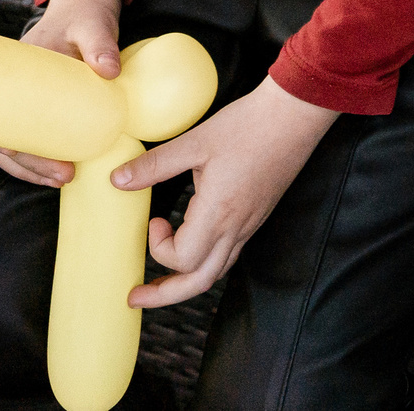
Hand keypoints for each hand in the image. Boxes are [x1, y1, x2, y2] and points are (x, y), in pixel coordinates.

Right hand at [0, 0, 122, 185]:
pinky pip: (32, 135)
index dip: (5, 142)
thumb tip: (109, 71)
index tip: (25, 155)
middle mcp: (13, 89)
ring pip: (15, 142)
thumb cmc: (84, 14)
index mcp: (14, 71)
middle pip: (2, 137)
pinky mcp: (42, 103)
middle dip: (27, 164)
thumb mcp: (93, 25)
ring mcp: (26, 97)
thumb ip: (100, 44)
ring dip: (33, 167)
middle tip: (63, 175)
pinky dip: (43, 156)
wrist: (86, 3)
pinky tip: (63, 168)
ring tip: (64, 178)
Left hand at [110, 76, 338, 307]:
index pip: (181, 259)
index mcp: (219, 213)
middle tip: (136, 298)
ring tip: (161, 283)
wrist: (296, 115)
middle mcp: (237, 227)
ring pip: (216, 272)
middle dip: (165, 296)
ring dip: (185, 284)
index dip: (158, 247)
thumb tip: (117, 180)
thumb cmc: (249, 125)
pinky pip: (230, 254)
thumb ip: (155, 165)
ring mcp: (250, 224)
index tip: (154, 219)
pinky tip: (195, 248)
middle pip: (199, 283)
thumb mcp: (195, 142)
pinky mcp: (258, 216)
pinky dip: (206, 263)